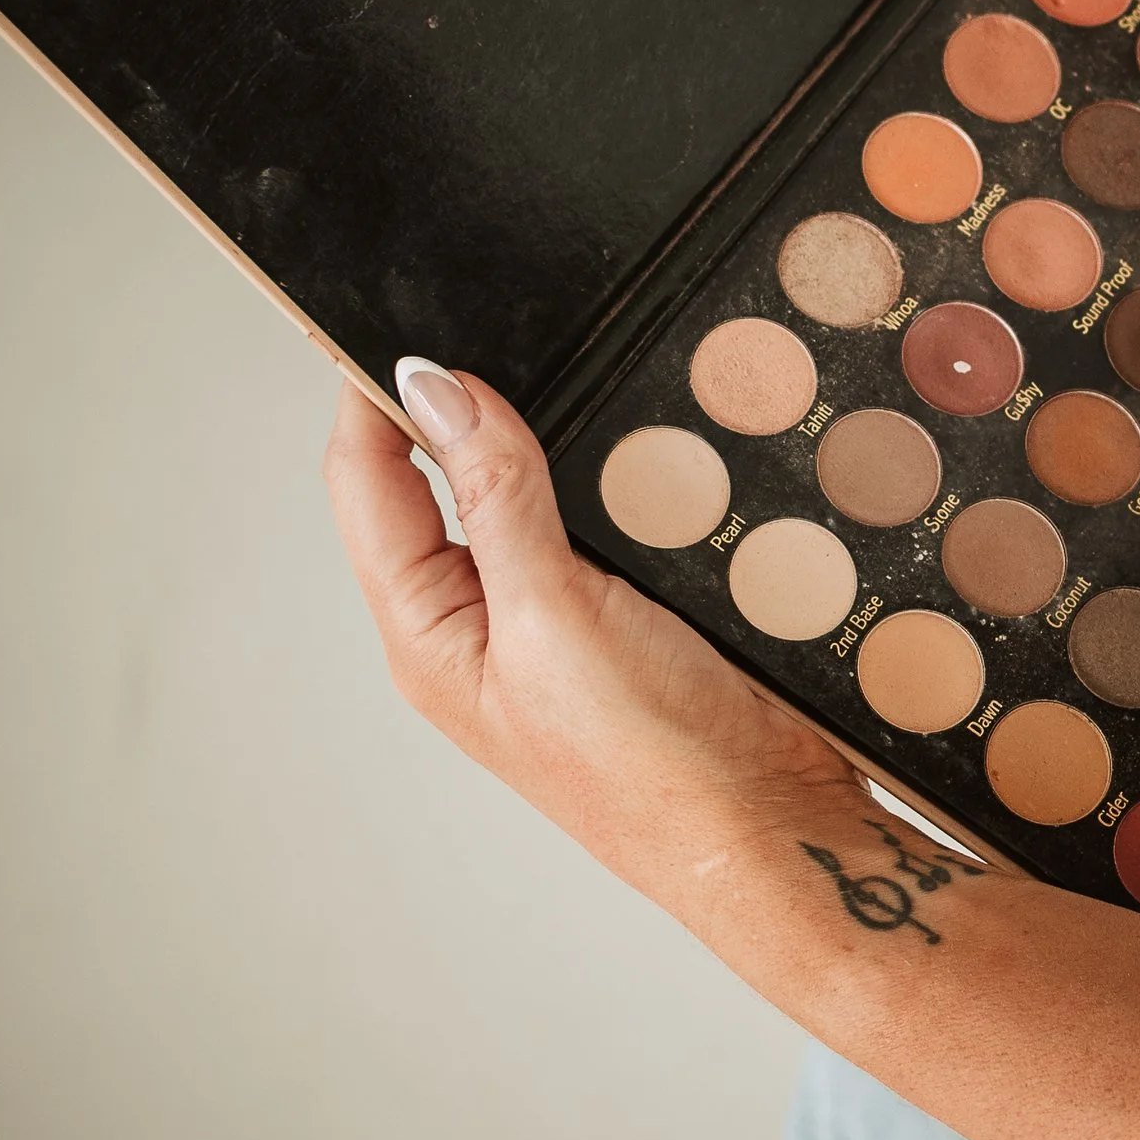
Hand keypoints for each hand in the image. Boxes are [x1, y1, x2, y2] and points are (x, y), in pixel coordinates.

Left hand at [322, 363, 861, 924]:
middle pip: (437, 480)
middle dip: (463, 404)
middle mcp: (479, 625)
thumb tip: (436, 388)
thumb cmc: (653, 767)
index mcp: (429, 634)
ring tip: (574, 376)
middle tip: (505, 322)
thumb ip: (497, 497)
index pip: (368, 482)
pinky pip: (599, 525)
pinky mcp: (627, 619)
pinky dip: (614, 479)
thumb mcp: (559, 616)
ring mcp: (555, 623)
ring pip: (527, 495)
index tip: (409, 307)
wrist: (770, 832)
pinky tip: (645, 452)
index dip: (375, 392)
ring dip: (548, 440)